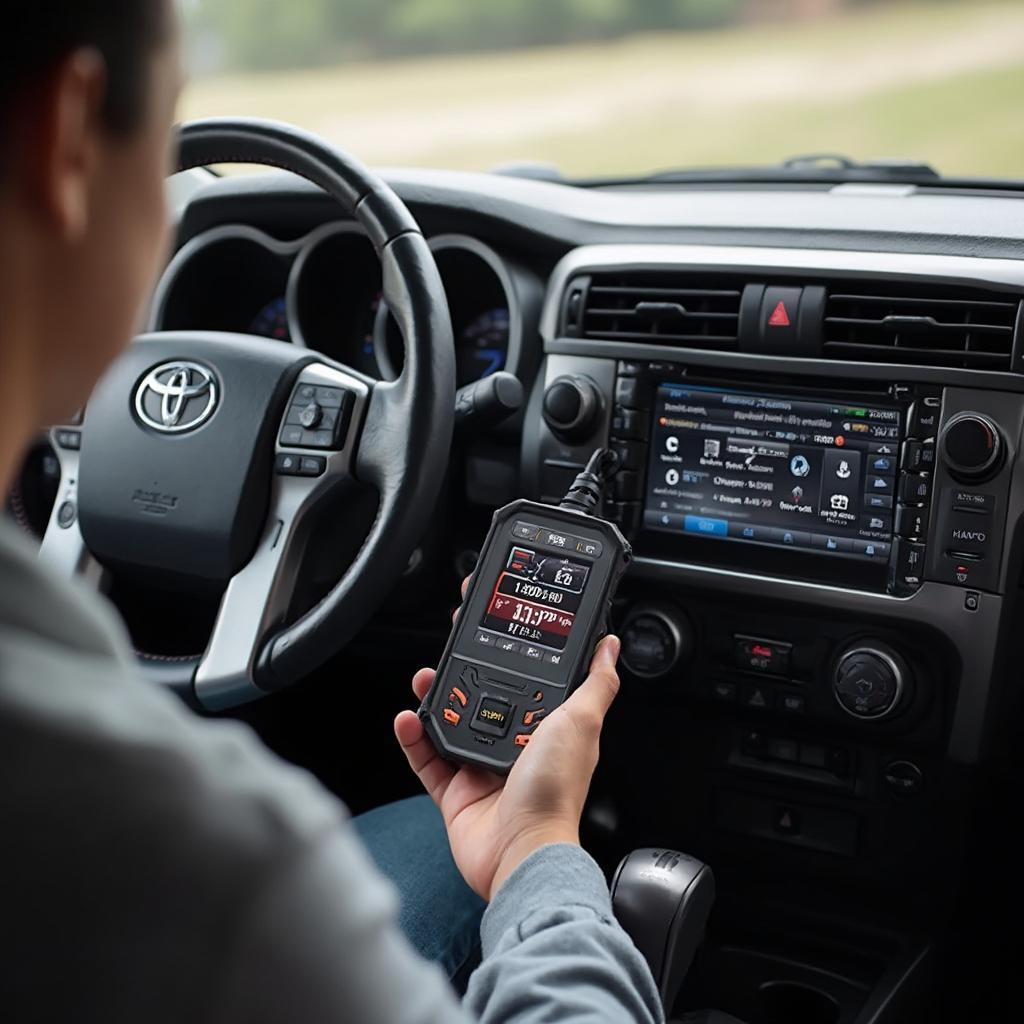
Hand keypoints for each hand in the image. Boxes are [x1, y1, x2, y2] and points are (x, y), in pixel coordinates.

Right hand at [394, 632, 621, 901]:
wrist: (521, 849)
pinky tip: (408, 718)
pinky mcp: (455, 793)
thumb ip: (596, 682)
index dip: (504, 657)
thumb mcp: (581, 722)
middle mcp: (513, 748)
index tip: (487, 632)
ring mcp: (482, 770)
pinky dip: (414, 738)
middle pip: (480, 699)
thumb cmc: (554, 792)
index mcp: (545, 729)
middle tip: (448, 651)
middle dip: (461, 674)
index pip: (523, 682)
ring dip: (433, 698)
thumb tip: (611, 648)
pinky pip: (426, 759)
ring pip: (450, 723)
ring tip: (424, 679)